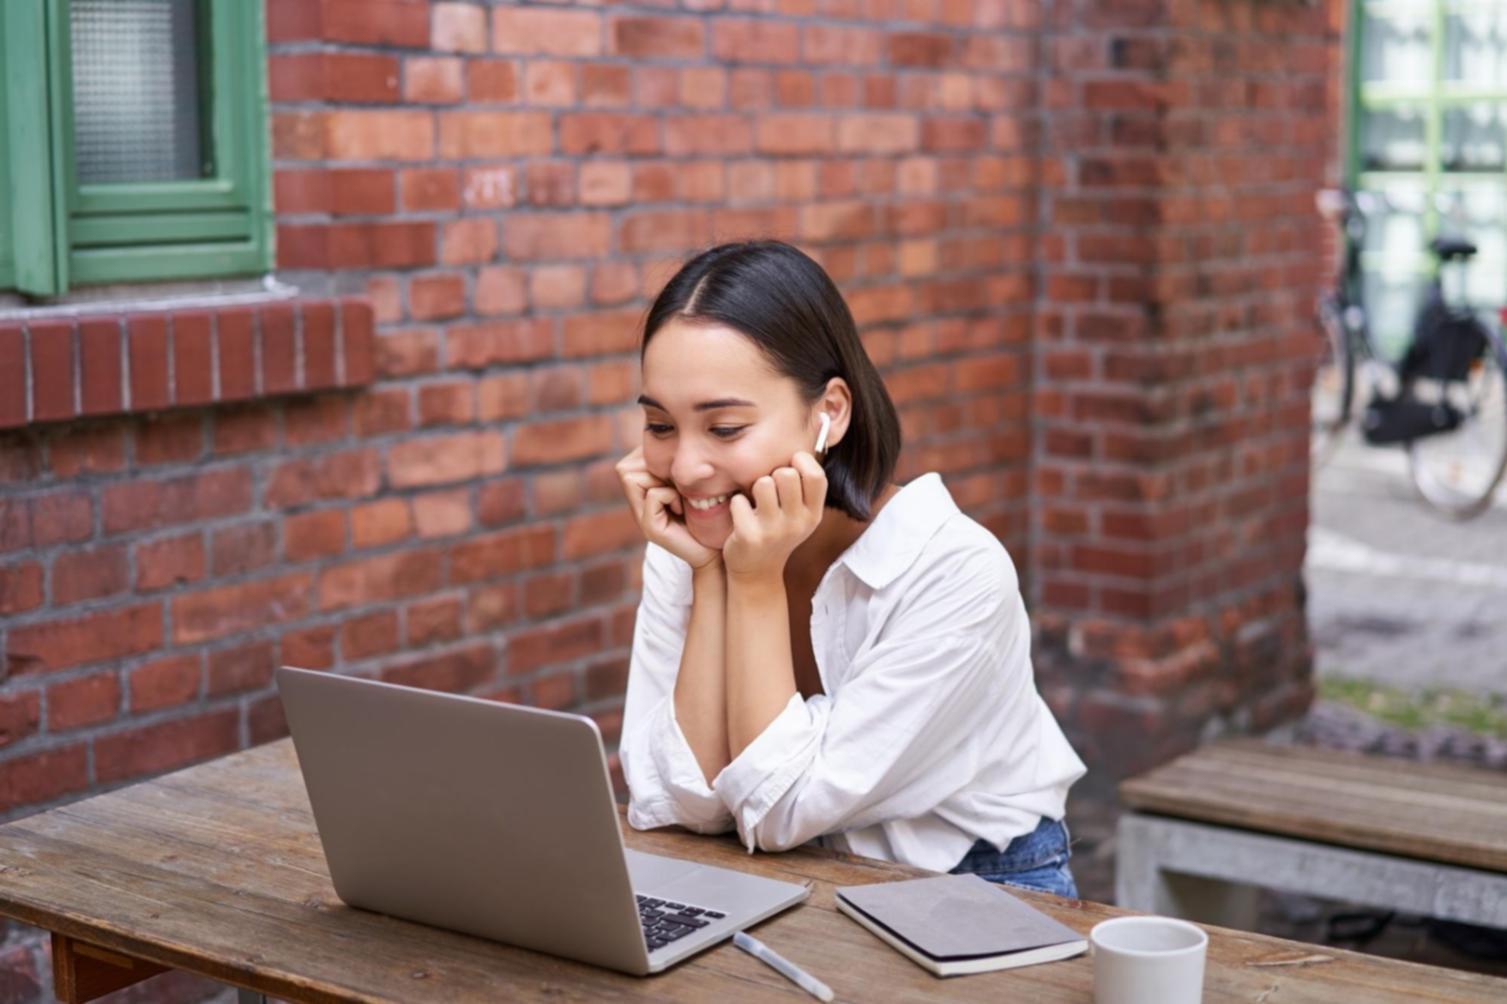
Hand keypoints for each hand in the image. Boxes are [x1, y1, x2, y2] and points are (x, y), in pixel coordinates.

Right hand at [615, 447, 720, 569]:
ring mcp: (640, 517)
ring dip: (659, 480)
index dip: (651, 457)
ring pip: (631, 477)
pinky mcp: (650, 529)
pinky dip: (669, 495)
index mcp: (643, 491)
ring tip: (678, 495)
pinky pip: (653, 495)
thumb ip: (676, 466)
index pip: (631, 459)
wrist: (715, 549)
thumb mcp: (690, 483)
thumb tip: (671, 437)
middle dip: (653, 468)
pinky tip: (682, 507)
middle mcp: (637, 504)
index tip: (674, 475)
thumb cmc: (707, 513)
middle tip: (676, 484)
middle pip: (626, 467)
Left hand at [722, 452, 826, 581]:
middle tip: (768, 490)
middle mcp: (798, 523)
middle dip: (773, 474)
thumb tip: (811, 433)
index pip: (816, 475)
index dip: (800, 462)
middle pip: (786, 474)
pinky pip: (739, 501)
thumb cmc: (778, 532)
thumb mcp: (801, 513)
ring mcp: (774, 531)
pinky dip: (736, 504)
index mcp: (813, 513)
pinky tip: (741, 516)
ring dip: (754, 487)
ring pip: (763, 483)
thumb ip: (806, 483)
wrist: (757, 573)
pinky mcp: (749, 537)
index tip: (789, 467)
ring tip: (755, 501)